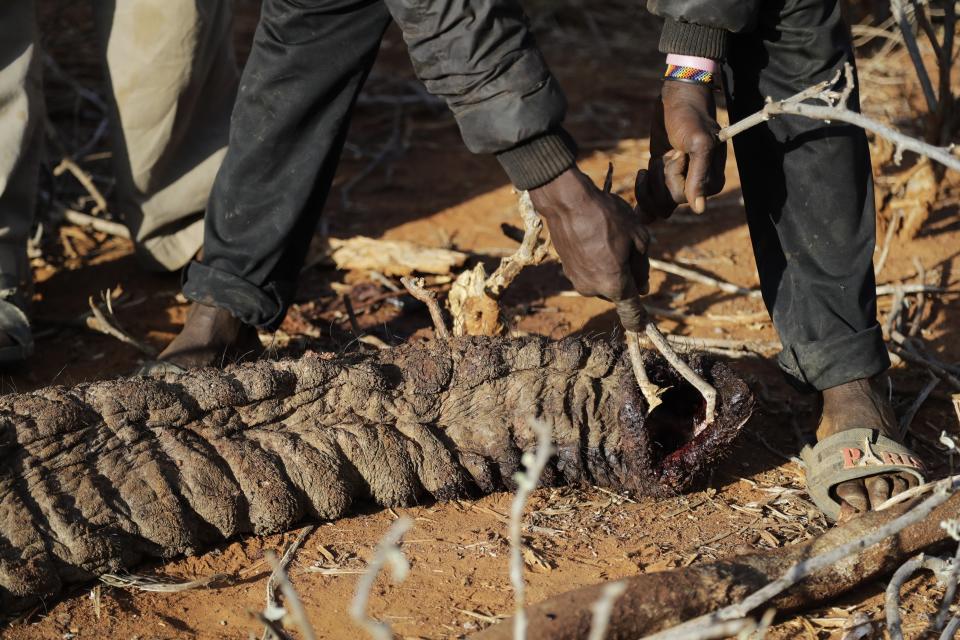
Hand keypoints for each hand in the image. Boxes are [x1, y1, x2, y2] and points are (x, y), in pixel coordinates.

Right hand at [529, 167, 649, 330]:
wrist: (567, 202)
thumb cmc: (606, 217)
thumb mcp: (638, 238)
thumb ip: (642, 267)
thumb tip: (642, 287)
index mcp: (615, 285)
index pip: (631, 313)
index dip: (640, 320)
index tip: (644, 327)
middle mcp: (593, 289)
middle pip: (618, 291)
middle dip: (627, 277)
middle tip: (627, 247)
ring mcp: (577, 281)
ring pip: (603, 280)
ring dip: (610, 267)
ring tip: (608, 237)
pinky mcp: (566, 270)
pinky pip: (589, 271)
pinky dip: (595, 261)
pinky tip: (594, 237)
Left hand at [636, 81, 725, 218]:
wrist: (677, 100)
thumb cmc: (690, 117)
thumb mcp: (698, 142)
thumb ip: (699, 175)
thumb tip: (699, 209)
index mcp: (711, 183)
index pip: (682, 197)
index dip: (673, 176)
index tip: (678, 153)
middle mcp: (697, 188)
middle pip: (667, 203)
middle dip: (659, 177)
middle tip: (667, 153)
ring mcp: (679, 185)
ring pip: (656, 205)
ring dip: (649, 183)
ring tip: (655, 160)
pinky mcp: (662, 180)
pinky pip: (650, 205)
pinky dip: (641, 200)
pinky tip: (639, 183)